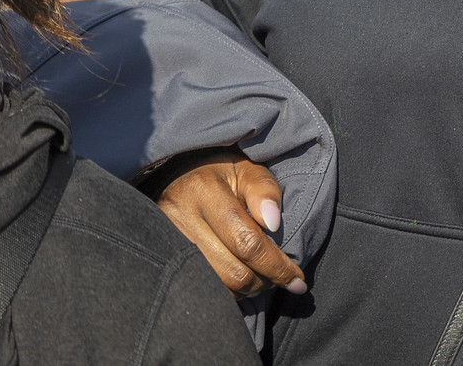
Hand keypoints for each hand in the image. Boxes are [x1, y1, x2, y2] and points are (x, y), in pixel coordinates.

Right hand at [150, 148, 306, 296]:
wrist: (177, 176)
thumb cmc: (220, 173)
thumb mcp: (246, 170)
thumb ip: (264, 190)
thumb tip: (274, 223)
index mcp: (204, 190)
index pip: (247, 242)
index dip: (277, 266)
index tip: (298, 280)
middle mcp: (181, 216)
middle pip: (233, 272)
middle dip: (265, 281)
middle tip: (281, 278)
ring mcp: (168, 238)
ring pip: (219, 286)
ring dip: (248, 289)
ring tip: (262, 277)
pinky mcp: (165, 255)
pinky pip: (203, 289)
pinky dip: (229, 291)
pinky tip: (239, 279)